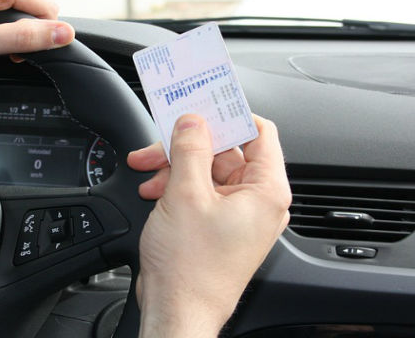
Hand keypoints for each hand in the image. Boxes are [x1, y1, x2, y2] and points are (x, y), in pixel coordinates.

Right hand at [127, 114, 291, 336]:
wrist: (177, 312)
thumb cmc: (190, 270)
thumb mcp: (186, 194)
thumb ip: (190, 148)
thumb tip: (192, 120)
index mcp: (266, 191)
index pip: (259, 132)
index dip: (230, 114)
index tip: (204, 102)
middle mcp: (257, 203)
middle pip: (226, 151)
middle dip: (188, 145)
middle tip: (160, 141)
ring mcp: (238, 217)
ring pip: (208, 172)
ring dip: (176, 167)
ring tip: (148, 172)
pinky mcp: (218, 228)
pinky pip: (201, 194)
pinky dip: (177, 188)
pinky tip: (154, 191)